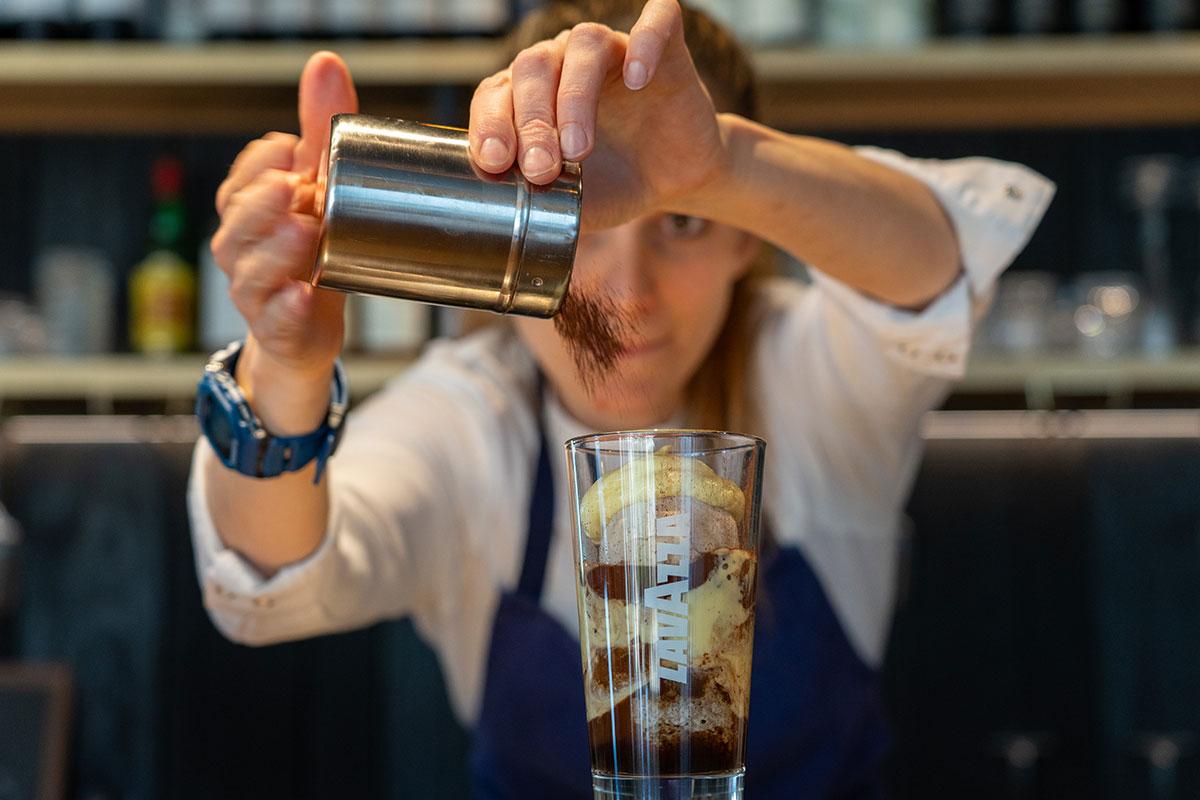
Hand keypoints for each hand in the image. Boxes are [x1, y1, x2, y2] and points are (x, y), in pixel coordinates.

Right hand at [210, 51, 357, 378]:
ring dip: (276, 251)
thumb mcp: (320, 186)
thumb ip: (319, 131)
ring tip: (305, 232)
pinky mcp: (277, 327)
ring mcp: (255, 290)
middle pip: (239, 223)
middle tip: (293, 187)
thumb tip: (324, 65)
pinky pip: (275, 318)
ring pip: (252, 269)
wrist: (305, 328)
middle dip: (262, 204)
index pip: (242, 180)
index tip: (290, 149)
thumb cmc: (311, 249)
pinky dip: (287, 307)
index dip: (260, 165)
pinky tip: (303, 296)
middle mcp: (242, 248)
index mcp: (248, 210)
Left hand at [468, 0, 725, 230]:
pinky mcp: (665, 47)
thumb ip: (538, 203)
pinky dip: (646, 42)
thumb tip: (500, 220)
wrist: (674, 182)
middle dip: (532, 122)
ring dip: (575, 94)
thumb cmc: (612, 185)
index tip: (496, 163)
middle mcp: (564, 62)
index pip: (495, 93)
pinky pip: (657, 21)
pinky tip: (637, 78)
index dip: (490, 124)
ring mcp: (613, 50)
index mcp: (529, 94)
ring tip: (579, 148)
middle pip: (533, 67)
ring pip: (584, 43)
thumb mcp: (569, 204)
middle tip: (541, 170)